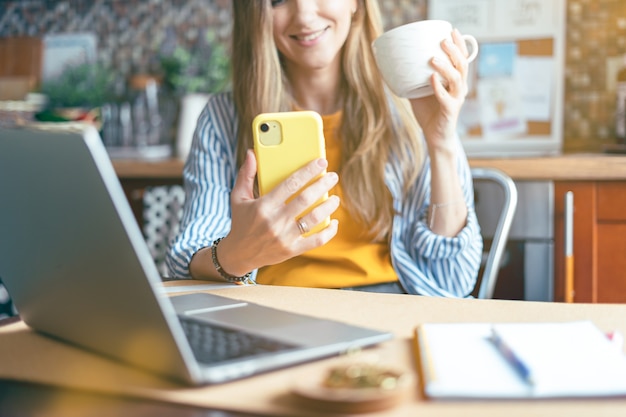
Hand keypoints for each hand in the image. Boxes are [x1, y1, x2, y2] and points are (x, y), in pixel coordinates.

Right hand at [218, 149, 339, 274]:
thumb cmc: (241, 222)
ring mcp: (284, 237)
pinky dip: (329, 231)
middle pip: (306, 199)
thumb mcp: (238, 198)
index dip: (308, 171)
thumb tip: (251, 153)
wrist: (239, 254)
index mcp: (263, 206)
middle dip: (323, 185)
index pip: (290, 184)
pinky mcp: (292, 250)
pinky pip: (316, 241)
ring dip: (328, 206)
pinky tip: (334, 222)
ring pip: (314, 219)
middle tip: (333, 176)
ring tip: (335, 198)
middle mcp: (275, 221)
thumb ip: (246, 175)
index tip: (321, 162)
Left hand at [409, 28, 470, 150]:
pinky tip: (431, 78)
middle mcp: (459, 88)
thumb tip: (396, 65)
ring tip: (432, 59)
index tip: (452, 30)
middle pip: (462, 65)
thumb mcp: (419, 91)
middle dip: (454, 51)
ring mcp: (456, 99)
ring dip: (445, 67)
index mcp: (455, 81)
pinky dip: (438, 87)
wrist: (435, 136)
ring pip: (456, 79)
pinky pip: (445, 97)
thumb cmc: (429, 112)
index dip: (459, 45)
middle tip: (443, 40)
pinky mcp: (450, 111)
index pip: (461, 59)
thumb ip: (414, 78)